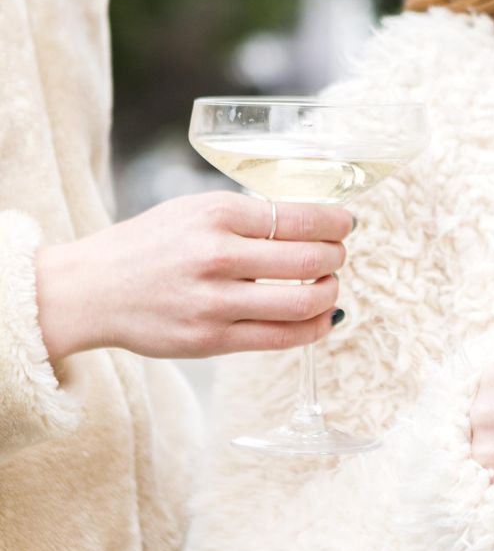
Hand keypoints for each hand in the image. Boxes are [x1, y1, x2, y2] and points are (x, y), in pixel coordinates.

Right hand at [35, 192, 353, 362]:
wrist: (91, 289)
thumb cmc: (149, 246)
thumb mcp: (194, 210)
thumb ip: (248, 217)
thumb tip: (313, 224)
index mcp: (215, 214)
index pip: (299, 217)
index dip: (335, 223)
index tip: (346, 224)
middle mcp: (217, 256)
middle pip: (309, 260)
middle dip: (336, 257)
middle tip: (338, 255)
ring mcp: (215, 302)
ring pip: (303, 302)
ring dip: (330, 293)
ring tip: (329, 286)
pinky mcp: (213, 340)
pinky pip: (282, 338)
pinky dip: (315, 328)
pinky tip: (324, 319)